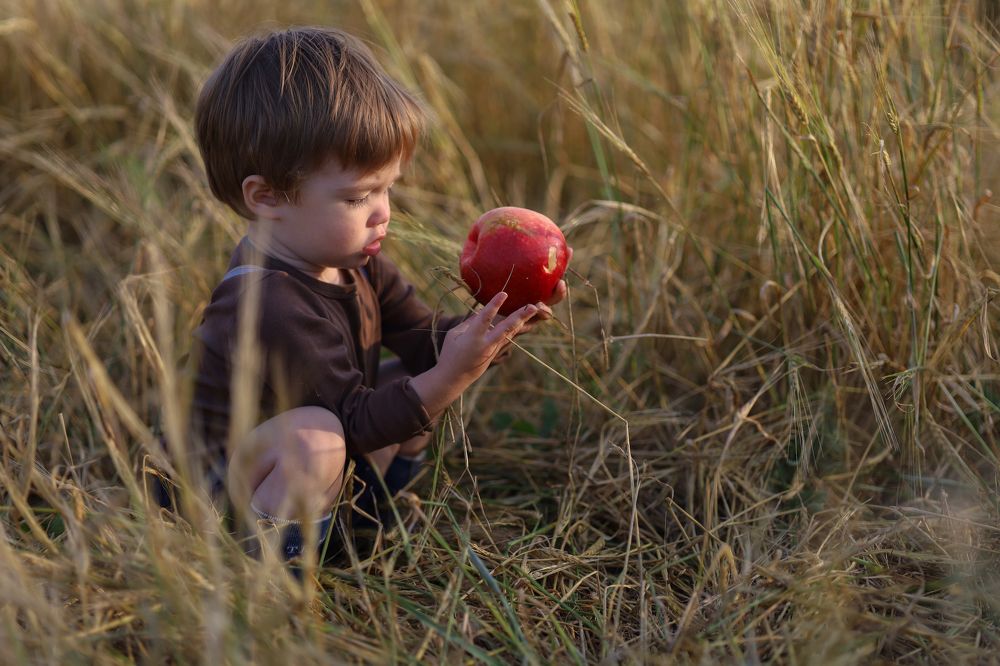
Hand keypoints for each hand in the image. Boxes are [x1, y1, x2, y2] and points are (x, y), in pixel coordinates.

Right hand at [411, 293, 537, 416]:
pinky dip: (517, 328)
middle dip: (519, 317)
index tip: (503, 294)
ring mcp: (493, 350)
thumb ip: (468, 323)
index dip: (494, 306)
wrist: (455, 377)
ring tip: (535, 309)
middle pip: (506, 328)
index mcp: (472, 338)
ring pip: (510, 333)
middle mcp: (486, 344)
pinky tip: (525, 319)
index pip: (485, 319)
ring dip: (523, 320)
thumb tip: (481, 313)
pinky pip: (508, 337)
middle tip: (532, 306)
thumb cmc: (450, 354)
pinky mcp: (496, 353)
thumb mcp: (453, 335)